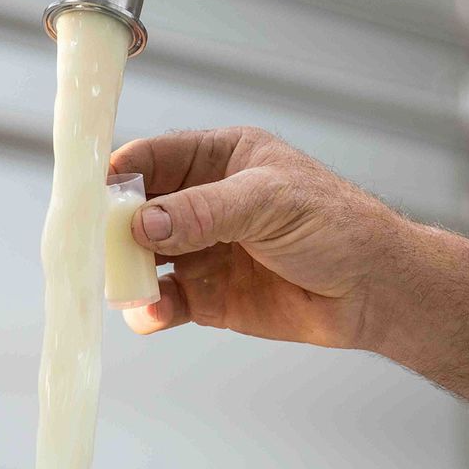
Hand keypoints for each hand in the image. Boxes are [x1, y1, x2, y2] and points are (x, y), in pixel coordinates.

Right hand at [108, 127, 405, 349]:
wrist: (375, 290)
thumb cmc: (337, 225)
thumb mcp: (270, 202)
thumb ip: (205, 211)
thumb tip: (144, 222)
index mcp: (221, 159)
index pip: (155, 157)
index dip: (121, 172)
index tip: (93, 192)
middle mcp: (204, 202)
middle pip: (138, 209)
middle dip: (115, 228)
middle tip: (100, 247)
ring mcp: (204, 250)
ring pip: (144, 258)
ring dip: (128, 271)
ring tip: (128, 285)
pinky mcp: (210, 296)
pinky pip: (165, 301)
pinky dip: (150, 308)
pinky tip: (153, 312)